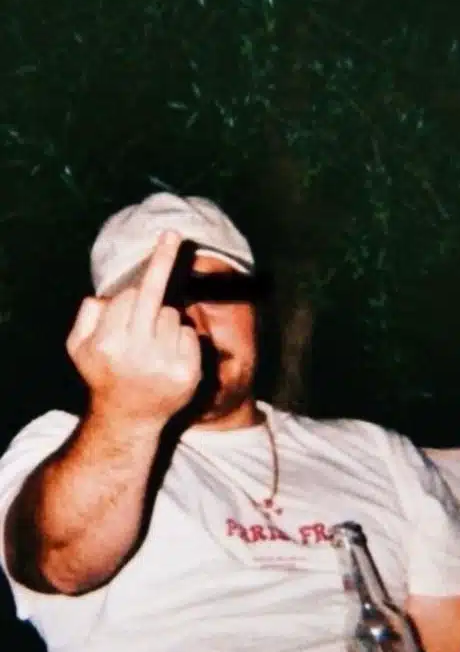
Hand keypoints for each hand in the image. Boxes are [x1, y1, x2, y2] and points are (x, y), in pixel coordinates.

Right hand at [66, 231, 201, 427]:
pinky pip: (189, 335)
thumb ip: (87, 316)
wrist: (129, 417)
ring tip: (151, 346)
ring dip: (164, 322)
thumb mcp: (78, 346)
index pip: (130, 296)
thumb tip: (109, 293)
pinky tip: (169, 357)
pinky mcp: (188, 373)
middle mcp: (137, 352)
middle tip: (173, 234)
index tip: (167, 236)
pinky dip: (182, 339)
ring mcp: (165, 364)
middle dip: (162, 265)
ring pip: (173, 316)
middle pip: (153, 300)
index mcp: (109, 342)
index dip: (138, 283)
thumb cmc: (102, 374)